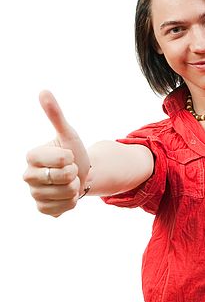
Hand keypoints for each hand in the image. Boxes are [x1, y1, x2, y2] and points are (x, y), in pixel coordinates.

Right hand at [23, 90, 90, 216]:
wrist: (80, 175)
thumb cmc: (72, 152)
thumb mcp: (67, 133)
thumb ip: (55, 115)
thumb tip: (43, 91)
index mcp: (31, 156)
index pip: (60, 159)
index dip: (70, 158)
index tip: (67, 156)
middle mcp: (27, 176)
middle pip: (63, 178)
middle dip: (74, 173)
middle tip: (69, 170)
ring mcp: (34, 194)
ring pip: (66, 194)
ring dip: (74, 188)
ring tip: (69, 182)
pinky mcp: (42, 209)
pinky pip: (64, 208)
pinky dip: (72, 203)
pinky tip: (67, 195)